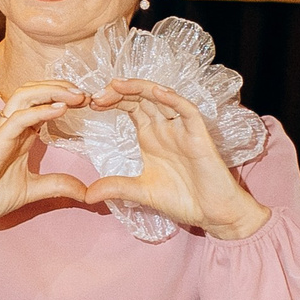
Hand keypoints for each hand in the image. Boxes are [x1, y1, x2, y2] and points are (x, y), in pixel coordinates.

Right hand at [0, 80, 91, 227]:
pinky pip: (19, 119)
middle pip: (32, 92)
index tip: (87, 103)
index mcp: (18, 135)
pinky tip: (61, 109)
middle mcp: (9, 127)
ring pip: (24, 96)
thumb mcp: (32, 190)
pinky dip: (41, 110)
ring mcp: (0, 132)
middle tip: (85, 94)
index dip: (63, 98)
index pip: (40, 104)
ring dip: (52, 91)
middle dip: (60, 87)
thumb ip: (57, 186)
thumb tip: (86, 192)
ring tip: (76, 95)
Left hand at [80, 77, 272, 239]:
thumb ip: (115, 188)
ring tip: (117, 85)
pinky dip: (174, 99)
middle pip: (142, 98)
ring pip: (162, 98)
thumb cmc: (183, 199)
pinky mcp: (200, 136)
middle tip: (96, 95)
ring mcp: (182, 130)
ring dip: (140, 89)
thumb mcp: (141, 191)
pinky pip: (188, 111)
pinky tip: (157, 93)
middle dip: (119, 92)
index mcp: (151, 136)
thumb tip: (86, 195)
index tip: (90, 103)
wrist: (213, 214)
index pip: (130, 107)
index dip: (111, 100)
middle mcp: (165, 128)